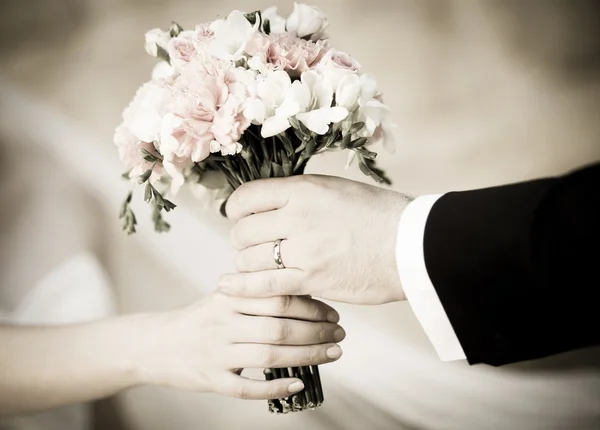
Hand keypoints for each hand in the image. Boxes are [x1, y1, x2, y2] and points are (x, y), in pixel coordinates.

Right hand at [135, 292, 344, 399]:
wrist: (156, 345)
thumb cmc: (199, 320)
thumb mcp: (223, 298)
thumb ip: (256, 295)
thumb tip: (306, 297)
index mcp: (228, 297)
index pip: (278, 299)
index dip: (312, 308)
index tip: (333, 314)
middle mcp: (222, 323)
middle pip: (279, 327)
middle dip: (316, 333)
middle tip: (339, 336)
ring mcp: (216, 353)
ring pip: (269, 355)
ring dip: (307, 356)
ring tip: (332, 354)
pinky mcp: (211, 380)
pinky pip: (247, 387)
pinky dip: (275, 386)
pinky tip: (298, 384)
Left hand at [219, 175, 411, 304]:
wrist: (413, 246)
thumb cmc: (382, 215)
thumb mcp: (338, 189)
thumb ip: (302, 195)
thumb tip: (272, 202)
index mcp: (304, 189)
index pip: (247, 197)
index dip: (237, 209)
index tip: (241, 217)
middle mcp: (298, 216)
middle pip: (242, 231)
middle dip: (243, 240)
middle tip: (256, 245)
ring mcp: (304, 250)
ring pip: (249, 259)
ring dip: (248, 264)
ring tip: (260, 265)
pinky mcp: (311, 280)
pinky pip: (263, 286)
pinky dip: (242, 287)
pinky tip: (228, 287)